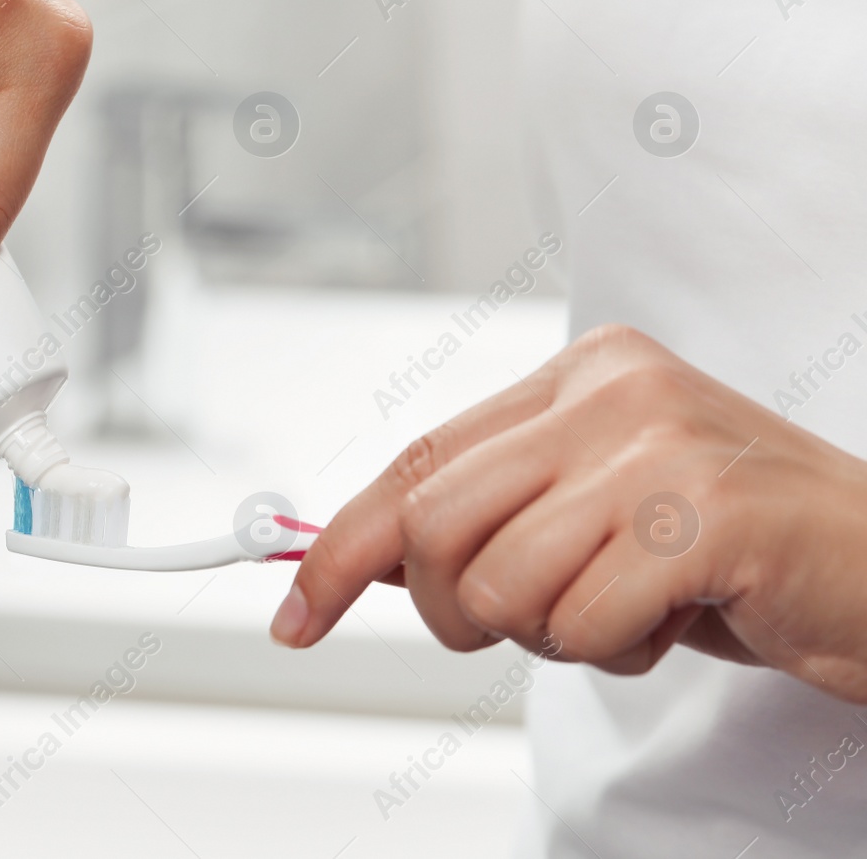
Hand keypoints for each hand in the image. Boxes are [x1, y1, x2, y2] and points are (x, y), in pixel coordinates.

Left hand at [272, 324, 866, 701]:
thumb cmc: (732, 553)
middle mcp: (611, 391)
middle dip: (454, 609)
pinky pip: (583, 618)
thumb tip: (353, 556)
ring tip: (628, 610)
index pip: (416, 461)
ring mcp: (660, 445)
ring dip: (551, 634)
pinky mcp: (706, 515)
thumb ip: (485, 518)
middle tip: (532, 624)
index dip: (338, 546)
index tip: (294, 612)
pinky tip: (677, 621)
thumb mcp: (591, 519)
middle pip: (434, 525)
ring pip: (498, 582)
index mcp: (576, 376)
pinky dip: (615, 650)